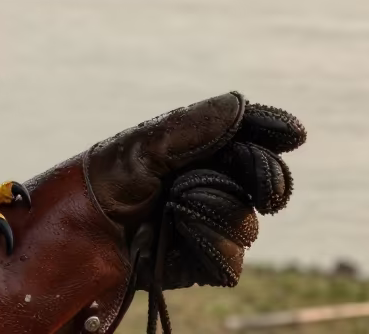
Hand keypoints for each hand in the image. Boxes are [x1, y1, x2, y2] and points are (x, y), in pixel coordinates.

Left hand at [86, 92, 304, 326]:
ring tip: (176, 207)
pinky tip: (178, 238)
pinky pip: (229, 259)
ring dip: (216, 211)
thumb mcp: (144, 146)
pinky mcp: (198, 264)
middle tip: (264, 182)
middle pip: (261, 178)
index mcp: (191, 146)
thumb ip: (193, 127)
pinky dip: (208, 247)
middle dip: (263, 175)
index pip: (245, 134)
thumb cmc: (102, 183)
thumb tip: (239, 103)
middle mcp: (203, 181)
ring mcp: (203, 224)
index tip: (293, 133)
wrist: (75, 240)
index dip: (270, 130)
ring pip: (247, 220)